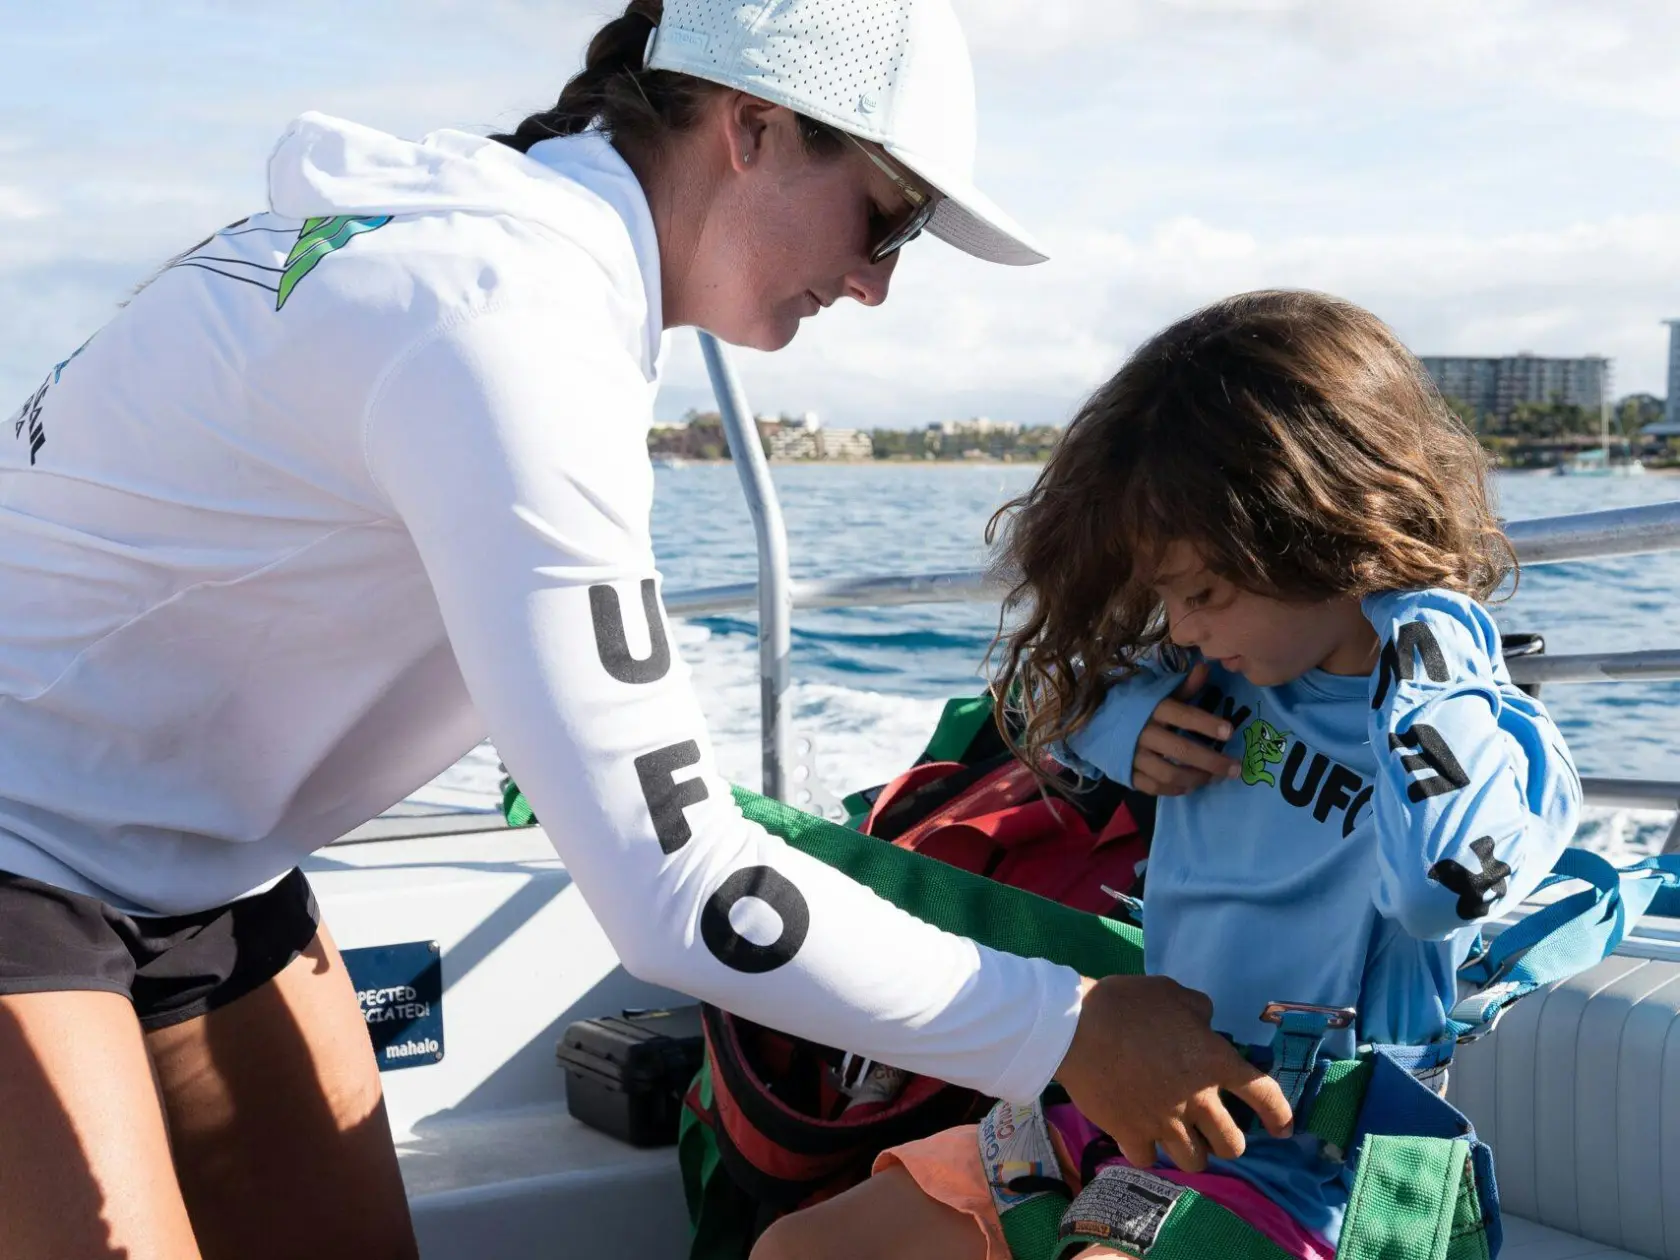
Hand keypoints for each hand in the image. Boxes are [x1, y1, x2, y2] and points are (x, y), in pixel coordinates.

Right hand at [1055, 974, 1292, 1171]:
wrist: (1076, 1028)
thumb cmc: (1127, 1004)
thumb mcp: (1172, 992)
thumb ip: (1198, 1010)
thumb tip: (1206, 1023)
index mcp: (1214, 1062)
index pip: (1264, 1095)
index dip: (1280, 1115)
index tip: (1283, 1128)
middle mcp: (1197, 1100)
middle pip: (1233, 1145)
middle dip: (1229, 1141)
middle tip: (1214, 1130)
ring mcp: (1164, 1122)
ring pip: (1195, 1162)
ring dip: (1192, 1152)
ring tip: (1179, 1138)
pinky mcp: (1131, 1134)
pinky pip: (1149, 1159)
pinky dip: (1148, 1151)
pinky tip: (1141, 1136)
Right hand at [1132, 661, 1241, 795]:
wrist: (1092, 720)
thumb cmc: (1133, 705)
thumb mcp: (1157, 692)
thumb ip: (1184, 686)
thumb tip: (1206, 667)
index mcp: (1152, 708)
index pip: (1183, 716)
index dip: (1207, 724)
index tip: (1230, 732)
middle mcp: (1143, 732)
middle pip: (1182, 750)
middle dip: (1212, 761)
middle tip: (1235, 768)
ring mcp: (1133, 755)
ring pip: (1169, 773)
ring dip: (1196, 778)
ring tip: (1214, 778)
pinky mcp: (1127, 773)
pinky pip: (1153, 786)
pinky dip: (1174, 789)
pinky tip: (1189, 787)